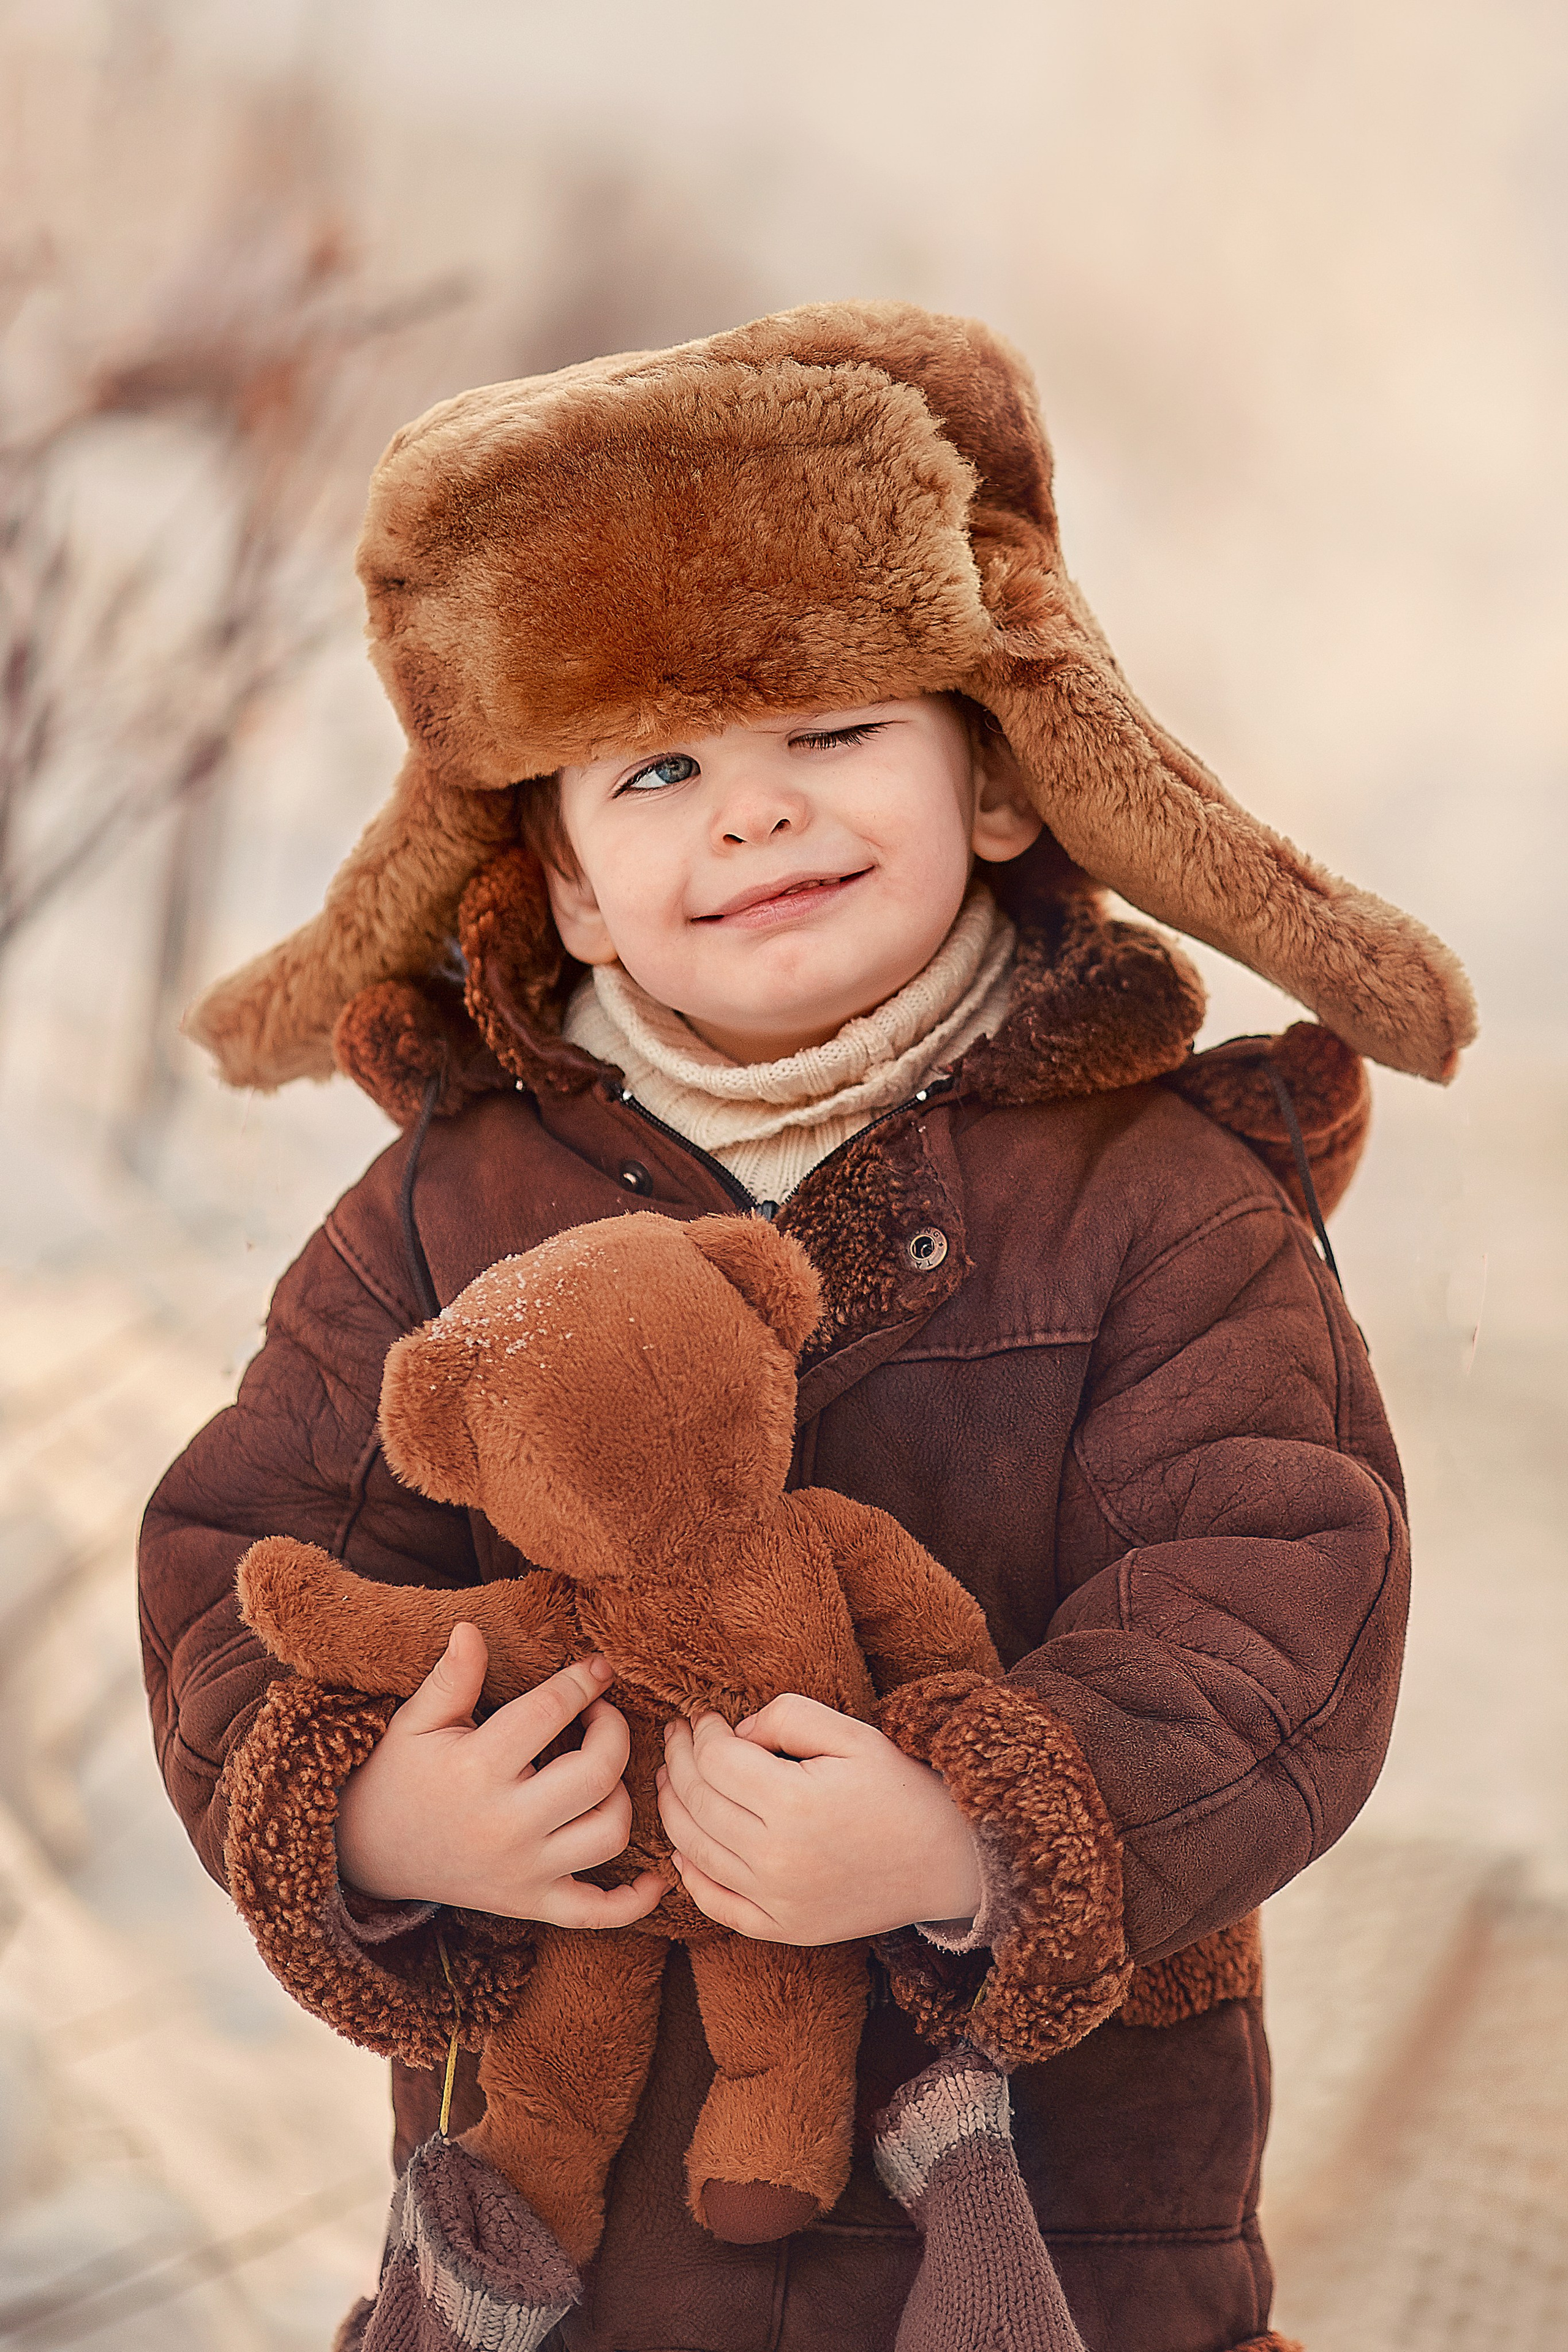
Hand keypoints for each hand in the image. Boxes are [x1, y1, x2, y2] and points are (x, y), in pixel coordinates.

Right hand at [336, 1624, 665, 1926]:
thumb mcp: (417, 1721)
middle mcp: (506, 1825)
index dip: (582, 1682)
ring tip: (602, 1772)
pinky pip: (597, 1912)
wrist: (366, 1854)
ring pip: (609, 1835)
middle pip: (597, 1775)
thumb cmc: (399, 1775)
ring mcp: (523, 1872)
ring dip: (622, 1796)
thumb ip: (452, 1677)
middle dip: (614, 1732)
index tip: (599, 1667)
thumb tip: (470, 1628)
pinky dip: (634, 1902)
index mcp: (477, 1770)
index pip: (550, 1712)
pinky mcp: (530, 1904)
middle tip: (601, 1713)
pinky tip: (655, 1876)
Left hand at [655, 1694, 980, 1943]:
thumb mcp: (852, 1734)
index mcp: (793, 1804)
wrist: (949, 1861)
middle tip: (675, 1736)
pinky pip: (717, 1904)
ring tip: (670, 1779)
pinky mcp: (785, 1929)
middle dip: (677, 1762)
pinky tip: (682, 1846)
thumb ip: (786, 1717)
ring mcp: (777, 1901)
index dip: (701, 1733)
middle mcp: (777, 1859)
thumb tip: (735, 1734)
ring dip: (672, 1810)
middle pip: (697, 1803)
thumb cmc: (901, 1788)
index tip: (702, 1716)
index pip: (716, 1761)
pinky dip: (690, 1875)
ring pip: (695, 1851)